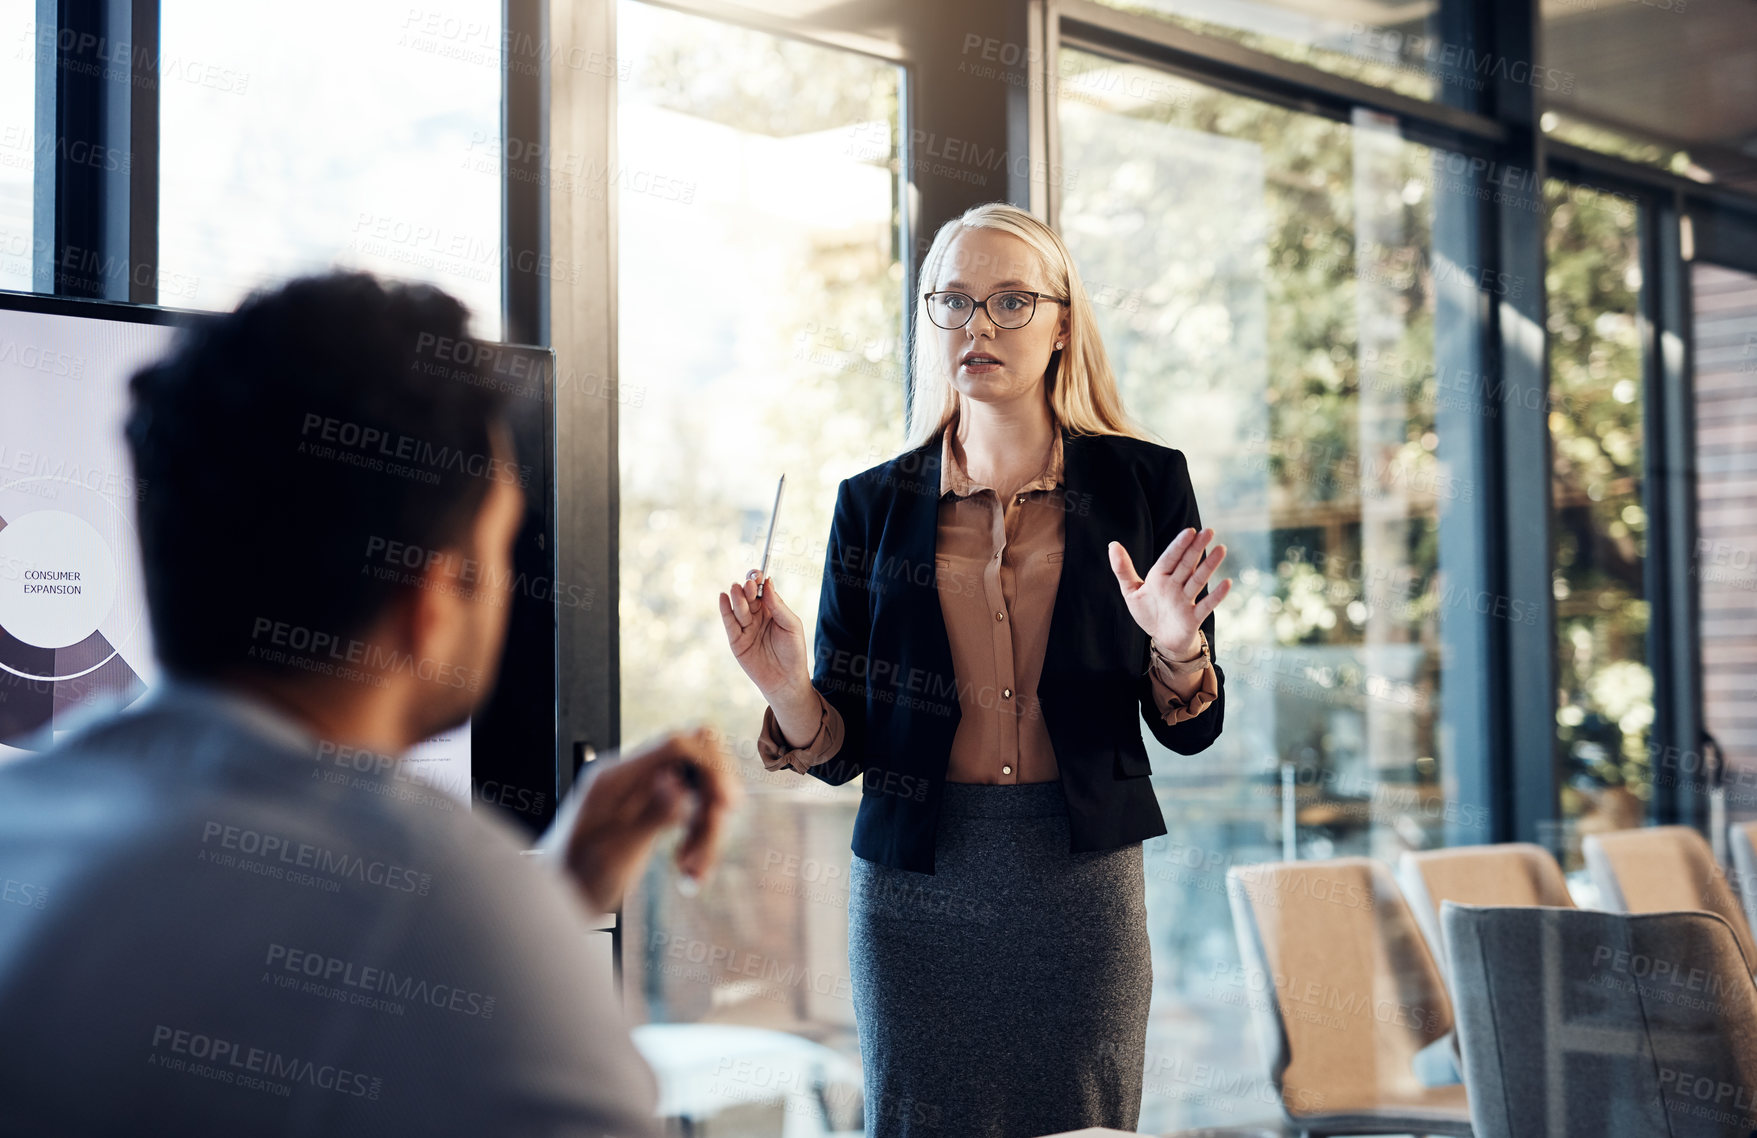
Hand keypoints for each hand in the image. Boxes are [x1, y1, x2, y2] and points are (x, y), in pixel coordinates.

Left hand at [546, 726, 741, 914]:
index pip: (677, 744)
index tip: (727, 805)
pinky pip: (690, 809)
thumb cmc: (576, 881)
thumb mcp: (615, 855)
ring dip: (707, 828)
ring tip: (693, 871)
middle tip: (709, 841)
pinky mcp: (651, 808)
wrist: (555, 901)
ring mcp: (642, 790)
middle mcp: (631, 775)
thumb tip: (677, 781)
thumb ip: (649, 816)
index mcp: (615, 777)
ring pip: (699, 788)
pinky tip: (688, 870)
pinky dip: (698, 838)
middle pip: (696, 760)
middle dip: (713, 800)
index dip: (711, 766)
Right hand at [720, 570, 810, 700]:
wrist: (786, 680)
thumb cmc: (793, 652)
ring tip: (737, 588)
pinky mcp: (736, 641)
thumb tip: (767, 583)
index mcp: (771, 610)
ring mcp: (745, 628)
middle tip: (749, 583)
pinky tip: (724, 597)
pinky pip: (729, 623)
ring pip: (739, 608)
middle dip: (747, 588)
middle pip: (748, 597)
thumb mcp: (791, 625)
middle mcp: (757, 616)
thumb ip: (778, 606)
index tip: (758, 574)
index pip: (762, 590)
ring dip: (737, 597)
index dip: (758, 581)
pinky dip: (725, 610)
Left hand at [1108, 527, 1231, 657]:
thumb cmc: (1148, 612)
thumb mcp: (1131, 591)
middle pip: (1187, 564)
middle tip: (1208, 531)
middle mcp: (1175, 586)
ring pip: (1199, 580)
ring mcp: (1186, 600)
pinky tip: (1227, 583)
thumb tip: (1113, 545)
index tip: (1190, 531)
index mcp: (1159, 577)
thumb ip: (1123, 569)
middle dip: (1197, 549)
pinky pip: (1206, 605)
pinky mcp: (1193, 617)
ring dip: (1209, 566)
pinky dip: (1217, 595)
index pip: (1170, 558)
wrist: (1162, 639)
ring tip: (1221, 549)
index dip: (1179, 546)